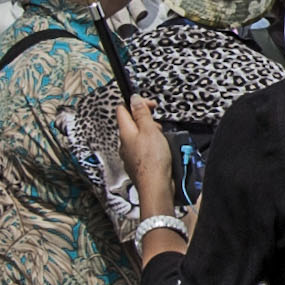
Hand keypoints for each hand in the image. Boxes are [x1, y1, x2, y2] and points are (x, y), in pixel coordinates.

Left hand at [112, 94, 175, 216]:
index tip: (150, 106)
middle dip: (147, 122)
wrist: (155, 186)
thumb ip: (142, 113)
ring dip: (152, 135)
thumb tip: (134, 98)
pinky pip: (144, 150)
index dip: (136, 103)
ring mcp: (130, 155)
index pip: (122, 109)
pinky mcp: (138, 164)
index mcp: (125, 132)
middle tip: (158, 127)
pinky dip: (153, 148)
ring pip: (139, 137)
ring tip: (162, 141)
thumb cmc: (153, 160)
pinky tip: (162, 153)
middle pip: (133, 124)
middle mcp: (124, 143)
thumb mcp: (150, 130)